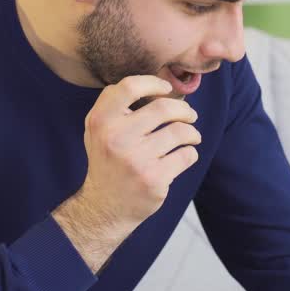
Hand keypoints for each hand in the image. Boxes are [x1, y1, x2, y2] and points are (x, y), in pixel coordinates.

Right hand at [53, 75, 201, 272]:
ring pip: (181, 131)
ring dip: (192, 132)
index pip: (130, 87)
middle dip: (184, 110)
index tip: (166, 89)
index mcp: (101, 121)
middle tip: (190, 115)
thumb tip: (156, 85)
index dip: (153, 83)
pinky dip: (190, 153)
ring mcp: (136, 160)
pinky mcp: (154, 179)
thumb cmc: (107, 160)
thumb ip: (114, 104)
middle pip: (164, 107)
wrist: (105, 206)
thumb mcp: (97, 129)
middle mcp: (116, 138)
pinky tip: (183, 156)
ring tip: (192, 136)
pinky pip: (187, 155)